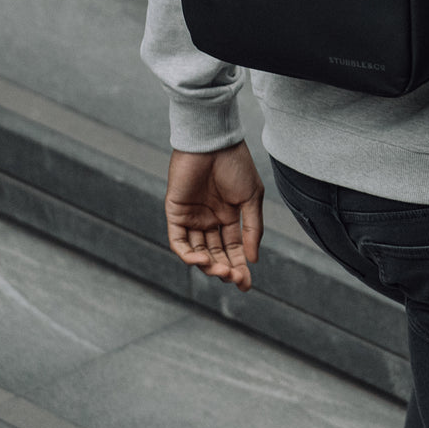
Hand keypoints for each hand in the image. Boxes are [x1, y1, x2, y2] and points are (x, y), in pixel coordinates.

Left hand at [164, 141, 264, 291]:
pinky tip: (202, 260)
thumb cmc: (235, 164)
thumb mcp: (251, 198)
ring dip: (208, 265)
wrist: (214, 142)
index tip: (246, 285)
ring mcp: (192, 218)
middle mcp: (209, 220)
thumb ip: (252, 229)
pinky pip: (179, 242)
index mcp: (229, 216)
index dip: (239, 267)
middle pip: (216, 254)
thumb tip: (253, 259)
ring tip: (221, 270)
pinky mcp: (176, 213)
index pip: (233, 249)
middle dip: (225, 269)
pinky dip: (188, 255)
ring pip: (197, 252)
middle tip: (234, 279)